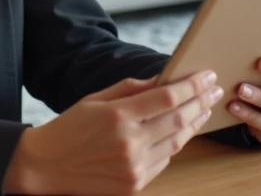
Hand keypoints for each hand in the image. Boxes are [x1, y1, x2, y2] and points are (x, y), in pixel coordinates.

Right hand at [4, 70, 224, 194]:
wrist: (45, 167)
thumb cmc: (69, 128)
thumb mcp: (95, 99)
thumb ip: (131, 89)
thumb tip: (162, 80)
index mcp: (118, 116)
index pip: (168, 97)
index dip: (192, 85)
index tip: (207, 75)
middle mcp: (129, 143)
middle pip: (179, 119)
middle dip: (201, 101)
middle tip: (215, 89)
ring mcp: (134, 168)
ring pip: (177, 141)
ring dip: (194, 123)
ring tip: (204, 108)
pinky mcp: (135, 185)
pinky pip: (165, 161)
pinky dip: (176, 143)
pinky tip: (183, 130)